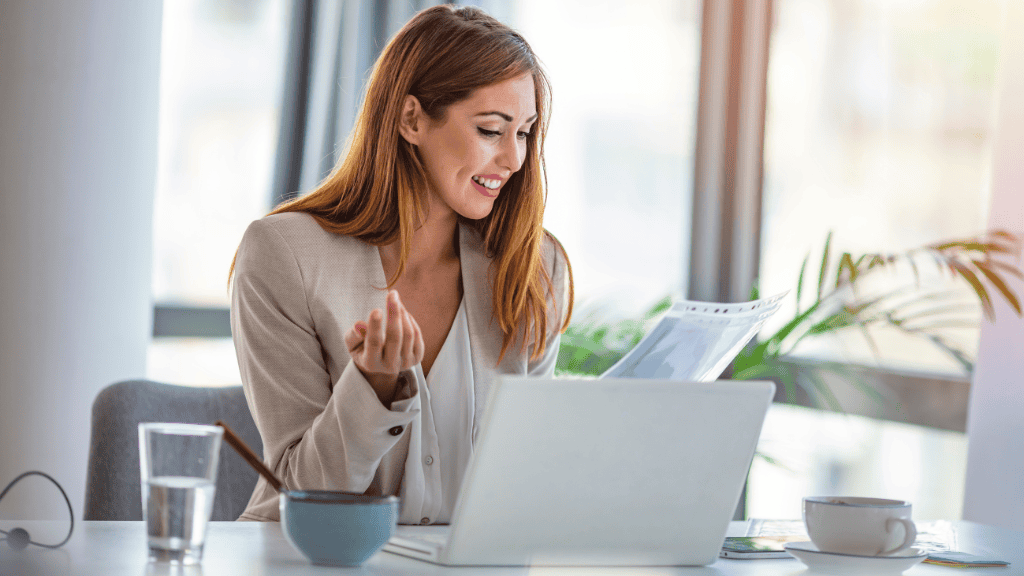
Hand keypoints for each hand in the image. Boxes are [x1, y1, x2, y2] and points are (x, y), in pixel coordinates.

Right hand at [345, 290, 423, 404]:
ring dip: (402, 313)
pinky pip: (417, 335)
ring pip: (408, 334)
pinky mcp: (417, 358)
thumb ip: (353, 335)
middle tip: (392, 294)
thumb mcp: (352, 343)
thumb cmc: (362, 348)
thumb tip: (359, 325)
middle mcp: (389, 366)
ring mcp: (405, 363)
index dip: (375, 326)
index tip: (377, 309)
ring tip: (395, 300)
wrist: (380, 364)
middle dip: (394, 313)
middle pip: (395, 337)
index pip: (374, 343)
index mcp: (370, 363)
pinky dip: (409, 320)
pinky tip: (402, 312)